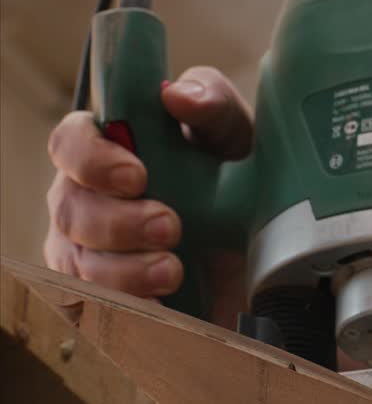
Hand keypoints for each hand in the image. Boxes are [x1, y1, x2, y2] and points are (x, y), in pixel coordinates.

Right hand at [44, 66, 253, 325]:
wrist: (269, 247)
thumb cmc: (237, 175)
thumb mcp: (235, 137)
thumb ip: (211, 106)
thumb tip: (178, 97)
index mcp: (109, 149)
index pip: (69, 143)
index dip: (91, 158)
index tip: (137, 174)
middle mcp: (88, 199)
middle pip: (70, 208)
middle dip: (117, 221)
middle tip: (169, 225)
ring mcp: (91, 251)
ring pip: (81, 263)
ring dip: (125, 269)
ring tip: (172, 270)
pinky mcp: (109, 297)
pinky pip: (98, 306)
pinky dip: (130, 305)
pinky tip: (162, 304)